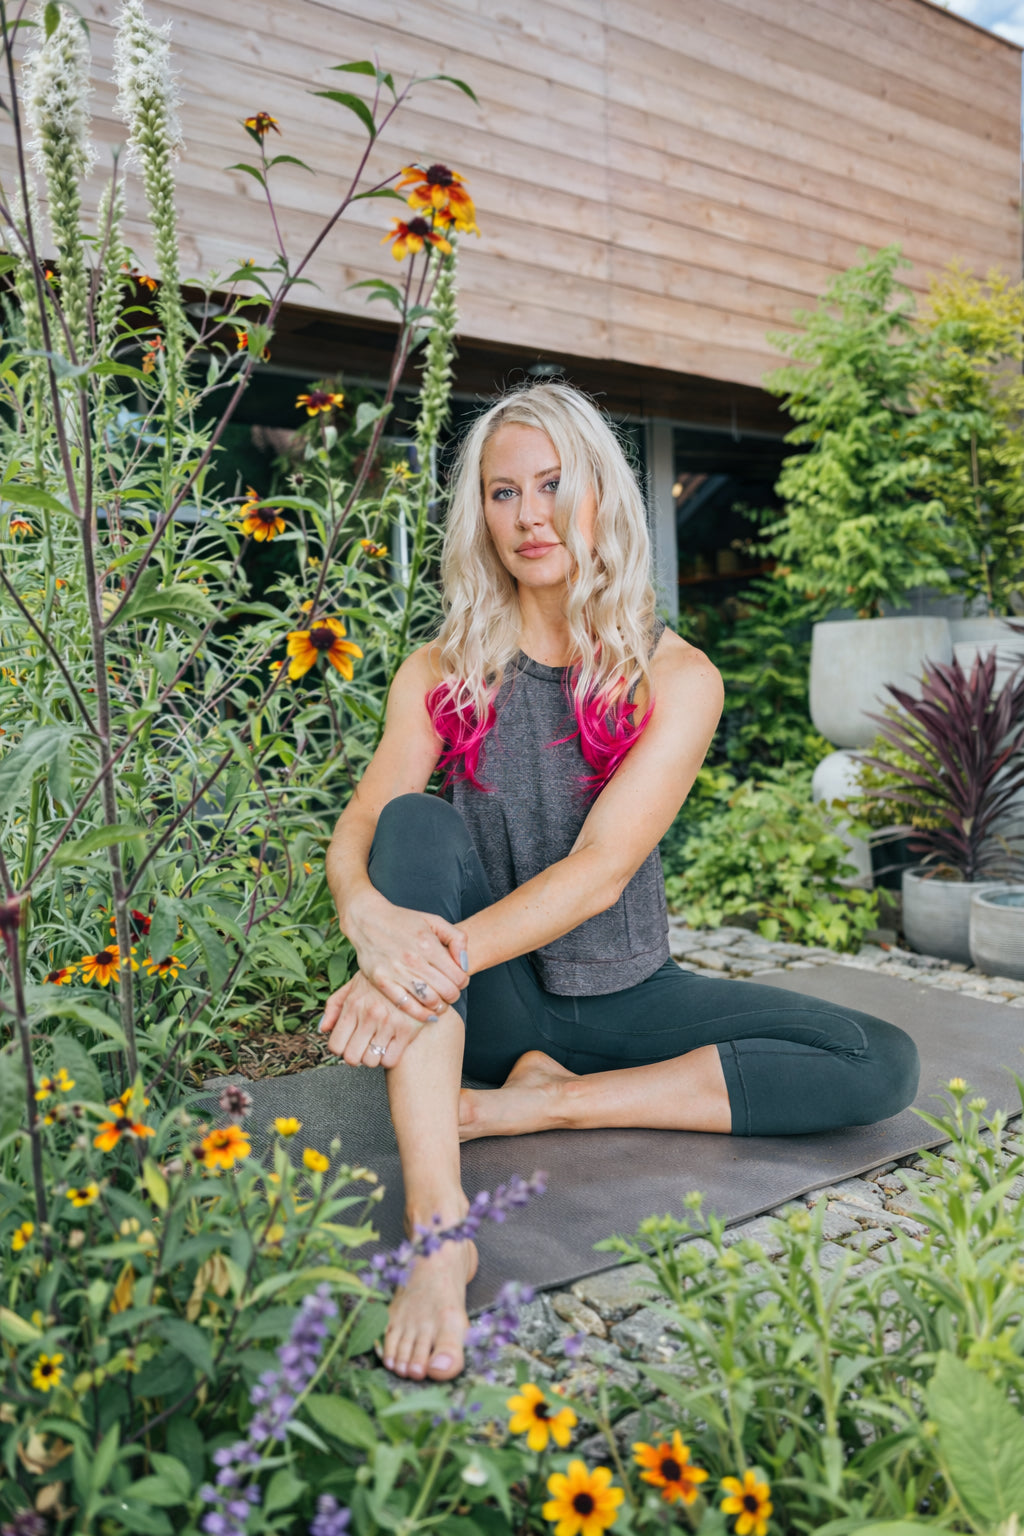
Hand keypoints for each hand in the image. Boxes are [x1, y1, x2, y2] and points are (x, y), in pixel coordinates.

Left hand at [318, 970, 425, 1068]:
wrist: (412, 971)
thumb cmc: (380, 980)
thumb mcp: (352, 986)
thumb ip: (333, 1006)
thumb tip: (323, 1029)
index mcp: (353, 1005)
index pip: (336, 1045)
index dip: (340, 1049)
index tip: (347, 1044)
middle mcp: (369, 1015)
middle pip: (352, 1057)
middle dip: (355, 1056)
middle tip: (362, 1048)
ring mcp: (389, 1023)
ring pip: (371, 1061)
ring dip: (372, 1057)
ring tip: (377, 1046)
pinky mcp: (407, 1030)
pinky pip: (390, 1060)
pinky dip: (388, 1058)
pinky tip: (390, 1046)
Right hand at [344, 889, 468, 1024]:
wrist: (367, 920)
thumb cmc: (403, 921)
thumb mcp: (434, 921)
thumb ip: (457, 939)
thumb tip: (465, 964)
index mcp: (428, 944)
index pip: (458, 976)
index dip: (463, 981)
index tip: (458, 980)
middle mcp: (414, 959)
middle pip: (447, 992)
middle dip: (453, 995)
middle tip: (450, 993)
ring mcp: (397, 972)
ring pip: (429, 1001)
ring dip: (440, 1006)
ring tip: (440, 1003)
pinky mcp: (382, 982)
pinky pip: (406, 1005)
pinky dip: (421, 1014)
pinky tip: (428, 1014)